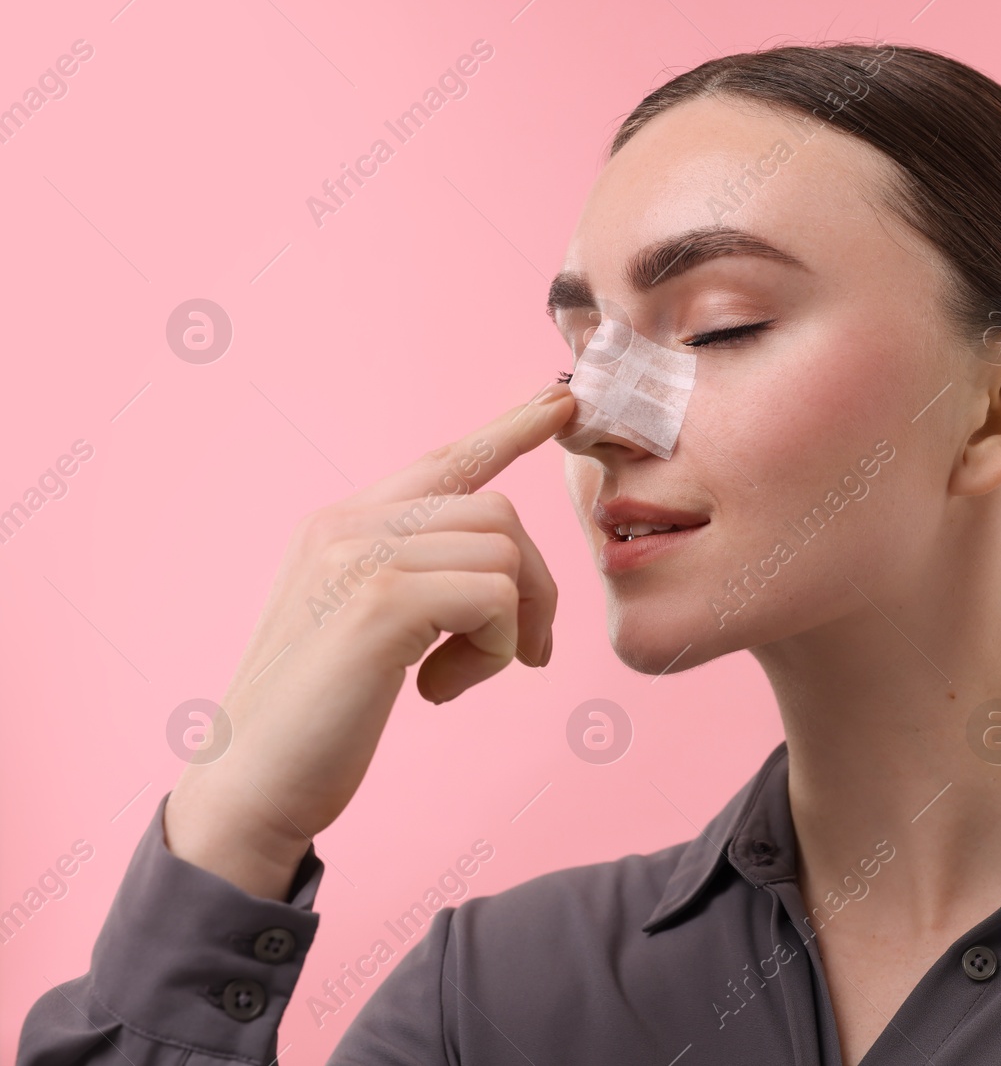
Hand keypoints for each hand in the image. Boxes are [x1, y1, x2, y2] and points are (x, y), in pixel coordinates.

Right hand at [163, 382, 573, 899]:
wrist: (249, 788)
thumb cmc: (316, 721)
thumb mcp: (362, 628)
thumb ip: (412, 579)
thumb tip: (498, 563)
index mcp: (341, 523)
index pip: (443, 461)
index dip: (507, 431)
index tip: (560, 404)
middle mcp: (347, 523)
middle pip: (498, 514)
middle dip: (533, 588)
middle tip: (521, 656)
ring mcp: (359, 555)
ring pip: (505, 555)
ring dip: (509, 628)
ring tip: (457, 677)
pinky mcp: (379, 600)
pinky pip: (496, 597)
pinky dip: (491, 651)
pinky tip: (436, 690)